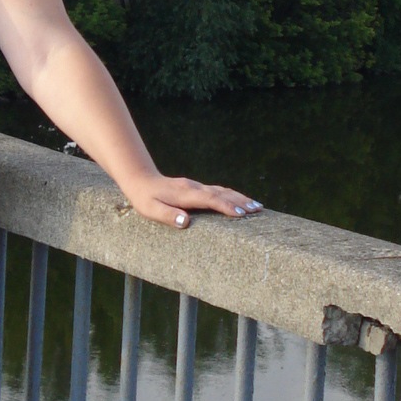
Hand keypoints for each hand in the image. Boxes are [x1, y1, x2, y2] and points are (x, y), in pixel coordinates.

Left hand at [122, 174, 263, 230]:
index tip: (241, 214)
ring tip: (257, 206)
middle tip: (258, 210)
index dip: (226, 206)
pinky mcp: (198, 188)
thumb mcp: (150, 210)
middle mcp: (194, 188)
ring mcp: (197, 187)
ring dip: (240, 198)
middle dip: (241, 201)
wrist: (142, 179)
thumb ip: (167, 215)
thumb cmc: (145, 198)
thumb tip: (185, 222)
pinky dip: (233, 196)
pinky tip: (241, 201)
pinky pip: (219, 191)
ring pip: (223, 191)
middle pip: (222, 193)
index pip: (210, 199)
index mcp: (185, 194)